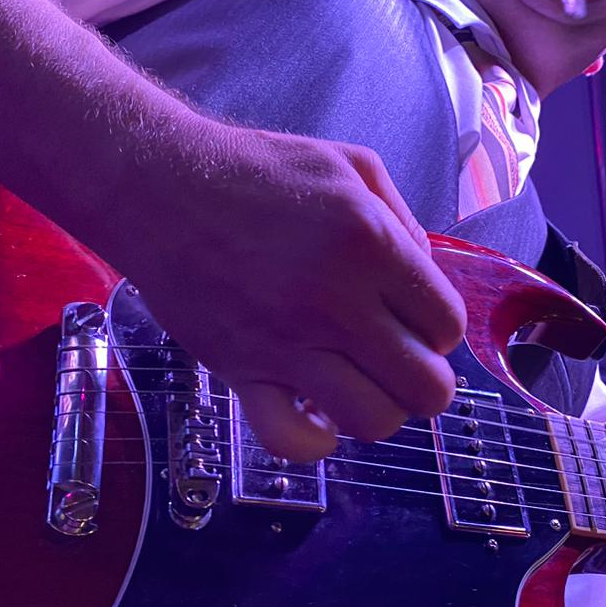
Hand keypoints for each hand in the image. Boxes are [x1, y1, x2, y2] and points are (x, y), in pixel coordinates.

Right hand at [112, 118, 466, 461]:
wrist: (158, 187)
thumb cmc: (254, 171)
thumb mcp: (351, 165)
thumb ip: (403, 221)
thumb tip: (426, 277)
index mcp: (370, 243)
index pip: (447, 325)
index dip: (438, 328)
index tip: (413, 319)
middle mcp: (335, 301)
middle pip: (426, 388)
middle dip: (424, 379)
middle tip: (396, 357)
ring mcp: (287, 343)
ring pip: (375, 422)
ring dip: (377, 408)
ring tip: (357, 381)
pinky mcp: (241, 372)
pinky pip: (292, 441)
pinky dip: (314, 441)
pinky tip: (316, 413)